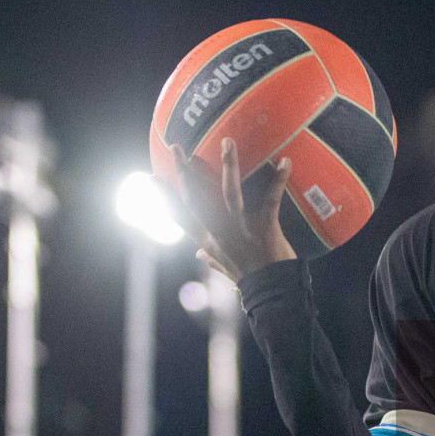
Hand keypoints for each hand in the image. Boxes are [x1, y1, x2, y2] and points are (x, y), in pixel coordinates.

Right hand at [172, 137, 296, 281]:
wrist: (272, 294)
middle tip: (177, 147)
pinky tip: (284, 161)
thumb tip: (198, 253)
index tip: (150, 178)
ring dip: (229, 166)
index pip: (180, 217)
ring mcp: (241, 229)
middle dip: (185, 172)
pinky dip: (278, 180)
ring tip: (228, 141)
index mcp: (209, 241)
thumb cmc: (250, 279)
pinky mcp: (265, 228)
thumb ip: (211, 258)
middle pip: (197, 199)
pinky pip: (271, 200)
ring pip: (230, 194)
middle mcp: (220, 233)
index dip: (164, 197)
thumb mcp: (226, 269)